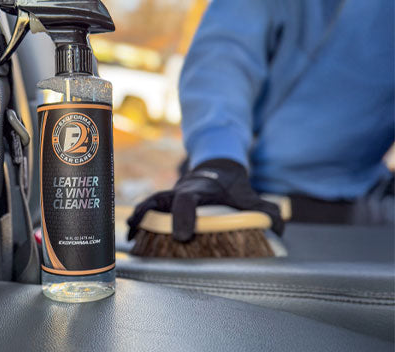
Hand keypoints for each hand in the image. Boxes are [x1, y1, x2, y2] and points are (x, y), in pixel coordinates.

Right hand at [126, 159, 283, 241]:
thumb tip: (278, 228)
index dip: (183, 217)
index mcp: (200, 190)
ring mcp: (170, 197)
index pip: (188, 200)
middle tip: (141, 233)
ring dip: (139, 218)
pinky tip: (131, 236)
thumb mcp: (248, 196)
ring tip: (130, 235)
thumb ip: (265, 210)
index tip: (183, 236)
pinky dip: (137, 222)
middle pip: (160, 200)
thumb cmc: (231, 188)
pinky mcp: (163, 204)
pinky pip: (146, 210)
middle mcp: (180, 192)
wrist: (216, 172)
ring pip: (149, 203)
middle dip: (150, 215)